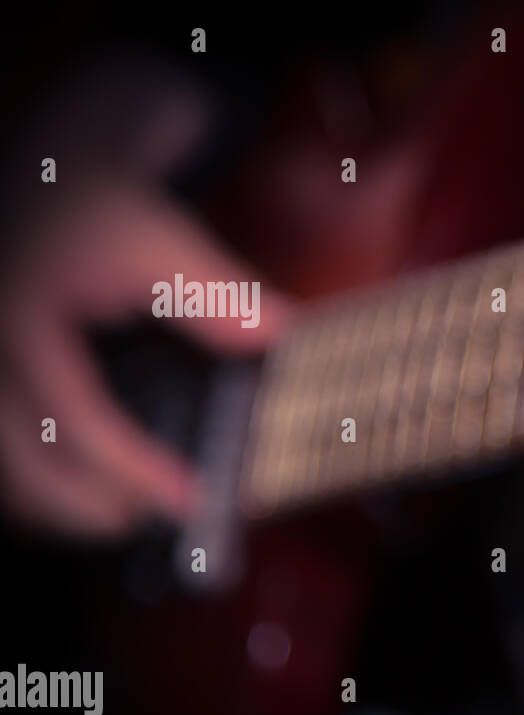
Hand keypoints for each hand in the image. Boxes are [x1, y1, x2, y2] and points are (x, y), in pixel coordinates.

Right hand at [0, 180, 288, 537]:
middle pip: (21, 463)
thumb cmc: (94, 201)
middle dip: (83, 508)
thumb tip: (281, 335)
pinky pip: (2, 440)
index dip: (134, 469)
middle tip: (149, 522)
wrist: (43, 169)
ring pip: (3, 461)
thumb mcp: (155, 236)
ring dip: (55, 499)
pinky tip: (79, 484)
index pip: (76, 421)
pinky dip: (36, 472)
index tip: (191, 497)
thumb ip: (215, 292)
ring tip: (119, 511)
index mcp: (22, 322)